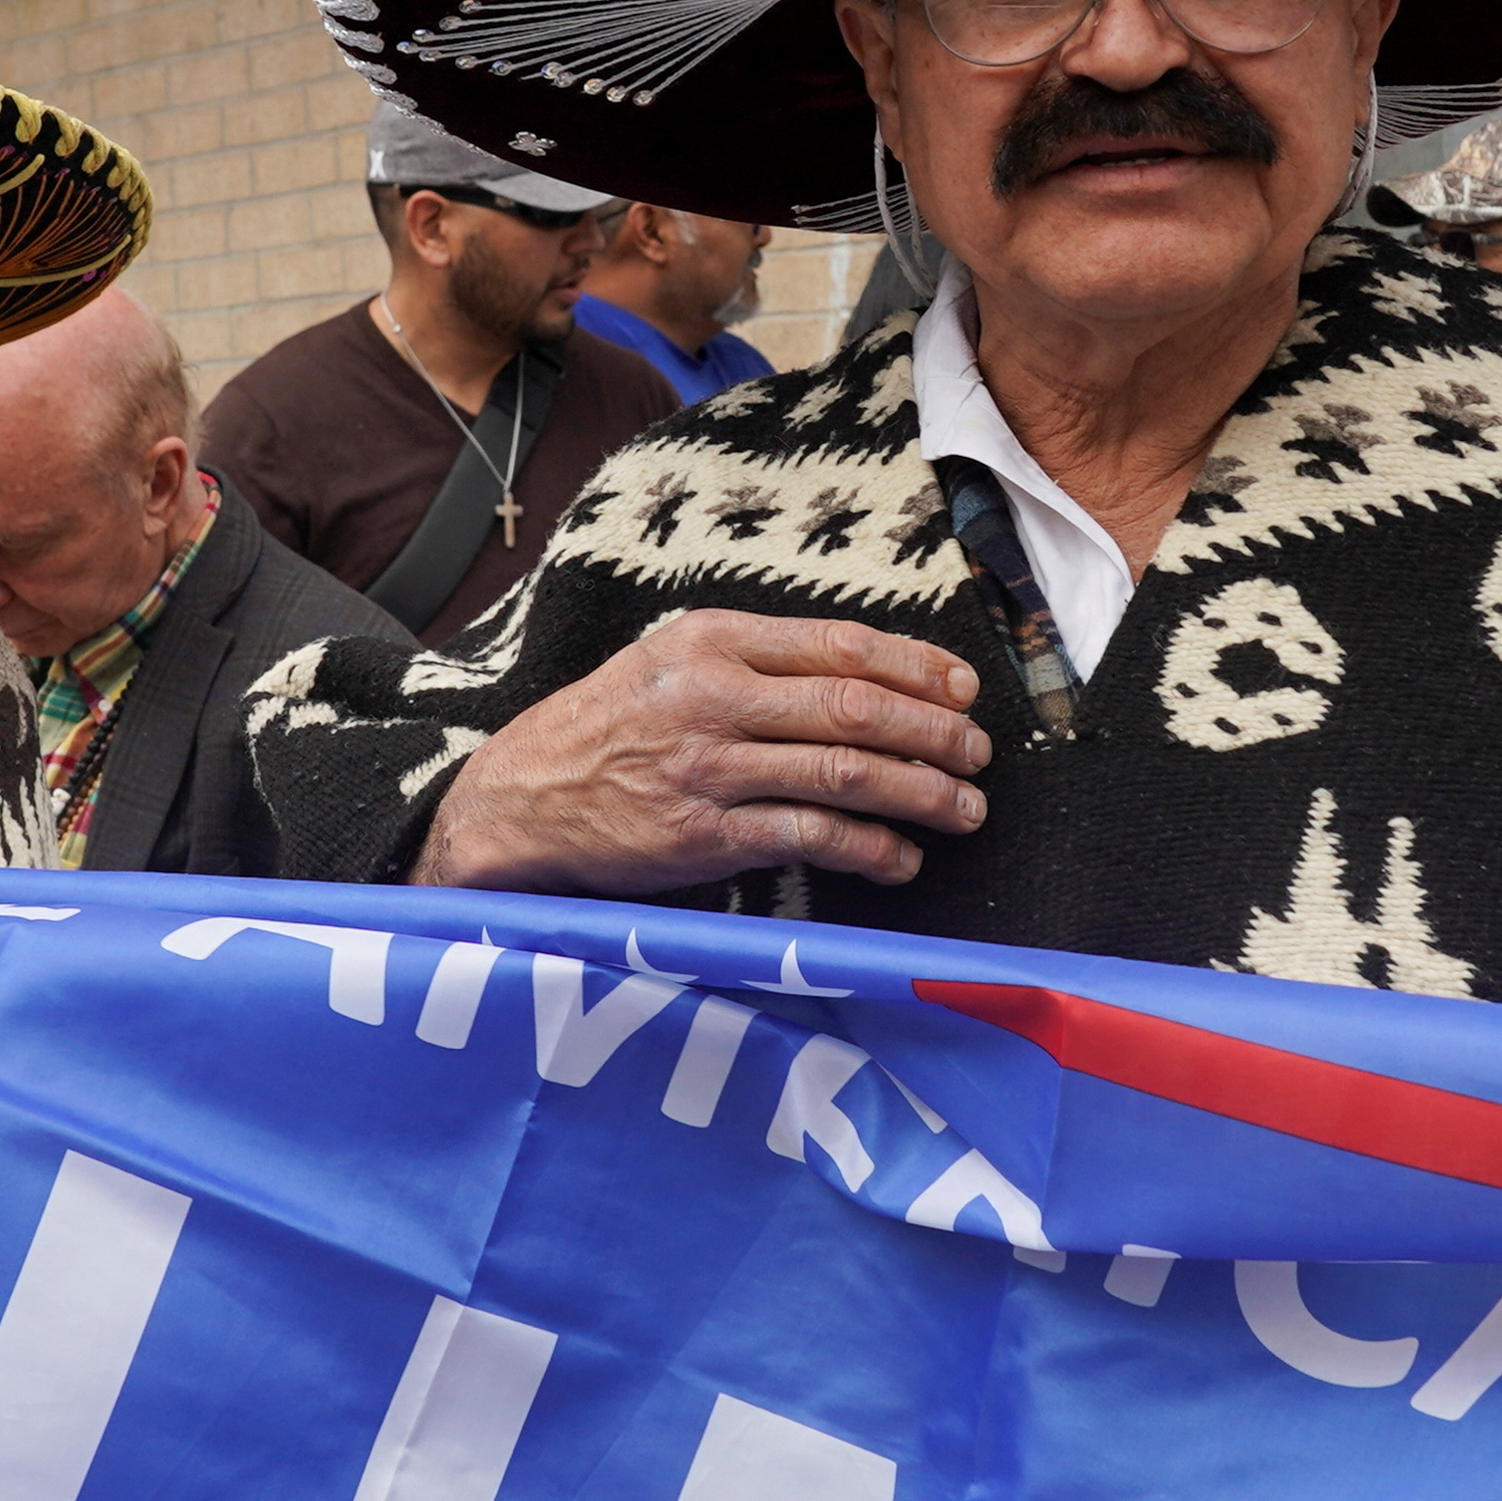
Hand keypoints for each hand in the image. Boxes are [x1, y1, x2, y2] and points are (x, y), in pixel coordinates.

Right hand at [416, 613, 990, 894]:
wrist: (523, 797)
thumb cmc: (611, 727)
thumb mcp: (672, 663)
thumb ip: (758, 662)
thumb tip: (867, 675)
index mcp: (713, 640)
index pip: (841, 644)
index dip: (918, 668)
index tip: (963, 691)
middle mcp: (714, 697)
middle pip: (857, 707)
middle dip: (935, 733)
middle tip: (978, 755)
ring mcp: (709, 768)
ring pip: (845, 772)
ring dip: (921, 793)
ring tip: (963, 809)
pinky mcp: (703, 836)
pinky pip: (810, 838)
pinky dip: (869, 849)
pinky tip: (901, 860)